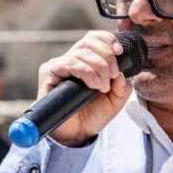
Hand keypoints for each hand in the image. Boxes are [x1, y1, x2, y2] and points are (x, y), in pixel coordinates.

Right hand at [37, 31, 131, 146]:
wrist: (77, 134)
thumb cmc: (92, 115)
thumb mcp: (115, 98)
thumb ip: (122, 84)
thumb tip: (121, 72)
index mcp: (85, 60)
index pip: (94, 37)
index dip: (108, 40)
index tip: (119, 52)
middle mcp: (70, 59)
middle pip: (89, 41)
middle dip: (107, 57)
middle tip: (113, 75)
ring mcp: (59, 65)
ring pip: (82, 52)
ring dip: (99, 68)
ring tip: (102, 87)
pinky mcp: (49, 73)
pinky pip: (71, 63)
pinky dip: (87, 73)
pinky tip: (94, 86)